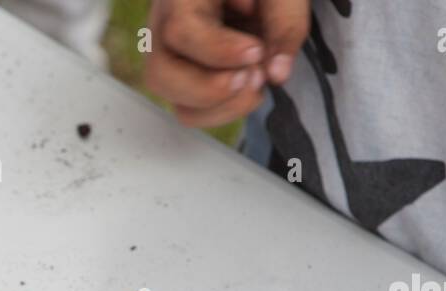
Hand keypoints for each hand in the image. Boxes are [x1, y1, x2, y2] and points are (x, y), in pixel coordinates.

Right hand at [144, 0, 308, 127]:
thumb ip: (285, 22)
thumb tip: (277, 74)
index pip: (180, 30)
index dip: (218, 50)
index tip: (256, 52)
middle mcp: (163, 30)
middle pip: (161, 76)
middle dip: (211, 89)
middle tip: (253, 75)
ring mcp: (172, 62)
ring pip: (178, 104)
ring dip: (224, 106)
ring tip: (257, 79)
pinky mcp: (186, 83)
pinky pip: (194, 113)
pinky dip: (226, 110)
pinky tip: (249, 87)